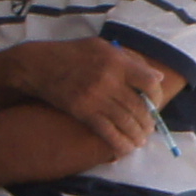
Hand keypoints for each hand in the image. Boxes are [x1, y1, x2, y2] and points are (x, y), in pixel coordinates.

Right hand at [11, 36, 167, 159]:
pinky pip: (106, 131)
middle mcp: (108, 80)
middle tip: (150, 129)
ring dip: (137, 135)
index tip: (156, 103)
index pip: (148, 82)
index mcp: (116, 62)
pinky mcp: (82, 111)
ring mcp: (95, 97)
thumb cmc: (73, 54)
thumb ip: (130, 59)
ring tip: (140, 140)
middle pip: (138, 107)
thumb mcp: (102, 46)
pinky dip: (119, 142)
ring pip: (125, 122)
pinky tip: (125, 148)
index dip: (156, 96)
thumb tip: (156, 76)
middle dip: (148, 122)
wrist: (38, 66)